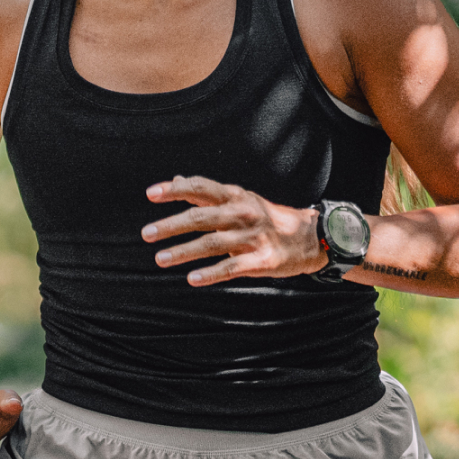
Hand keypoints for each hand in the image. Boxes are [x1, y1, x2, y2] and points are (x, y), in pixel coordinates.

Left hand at [143, 175, 326, 286]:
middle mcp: (243, 213)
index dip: (175, 190)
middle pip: (201, 217)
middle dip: (171, 225)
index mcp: (236, 196)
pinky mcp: (262, 260)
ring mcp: (253, 237)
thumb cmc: (268, 218)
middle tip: (146, 233)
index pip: (201, 188)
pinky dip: (211, 273)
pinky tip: (192, 279)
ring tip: (160, 259)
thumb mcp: (240, 199)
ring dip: (183, 251)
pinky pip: (232, 267)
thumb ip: (207, 193)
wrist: (311, 238)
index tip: (151, 194)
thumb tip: (177, 179)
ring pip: (212, 243)